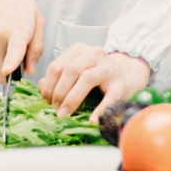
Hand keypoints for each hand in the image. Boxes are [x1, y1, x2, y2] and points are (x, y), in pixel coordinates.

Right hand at [0, 0, 45, 78]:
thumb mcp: (37, 19)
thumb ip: (36, 48)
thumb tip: (30, 71)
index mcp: (18, 27)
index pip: (15, 49)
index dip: (11, 63)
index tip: (7, 71)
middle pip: (1, 70)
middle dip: (10, 72)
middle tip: (16, 59)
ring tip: (5, 39)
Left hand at [36, 44, 150, 116]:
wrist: (130, 74)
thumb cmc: (100, 74)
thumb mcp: (78, 70)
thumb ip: (59, 76)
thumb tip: (41, 88)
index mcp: (80, 51)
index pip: (57, 66)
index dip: (48, 86)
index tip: (45, 101)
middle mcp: (94, 54)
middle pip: (70, 70)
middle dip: (58, 92)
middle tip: (54, 110)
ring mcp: (108, 67)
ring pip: (86, 78)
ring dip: (72, 99)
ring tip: (64, 115)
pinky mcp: (121, 83)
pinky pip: (109, 96)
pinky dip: (99, 109)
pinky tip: (92, 119)